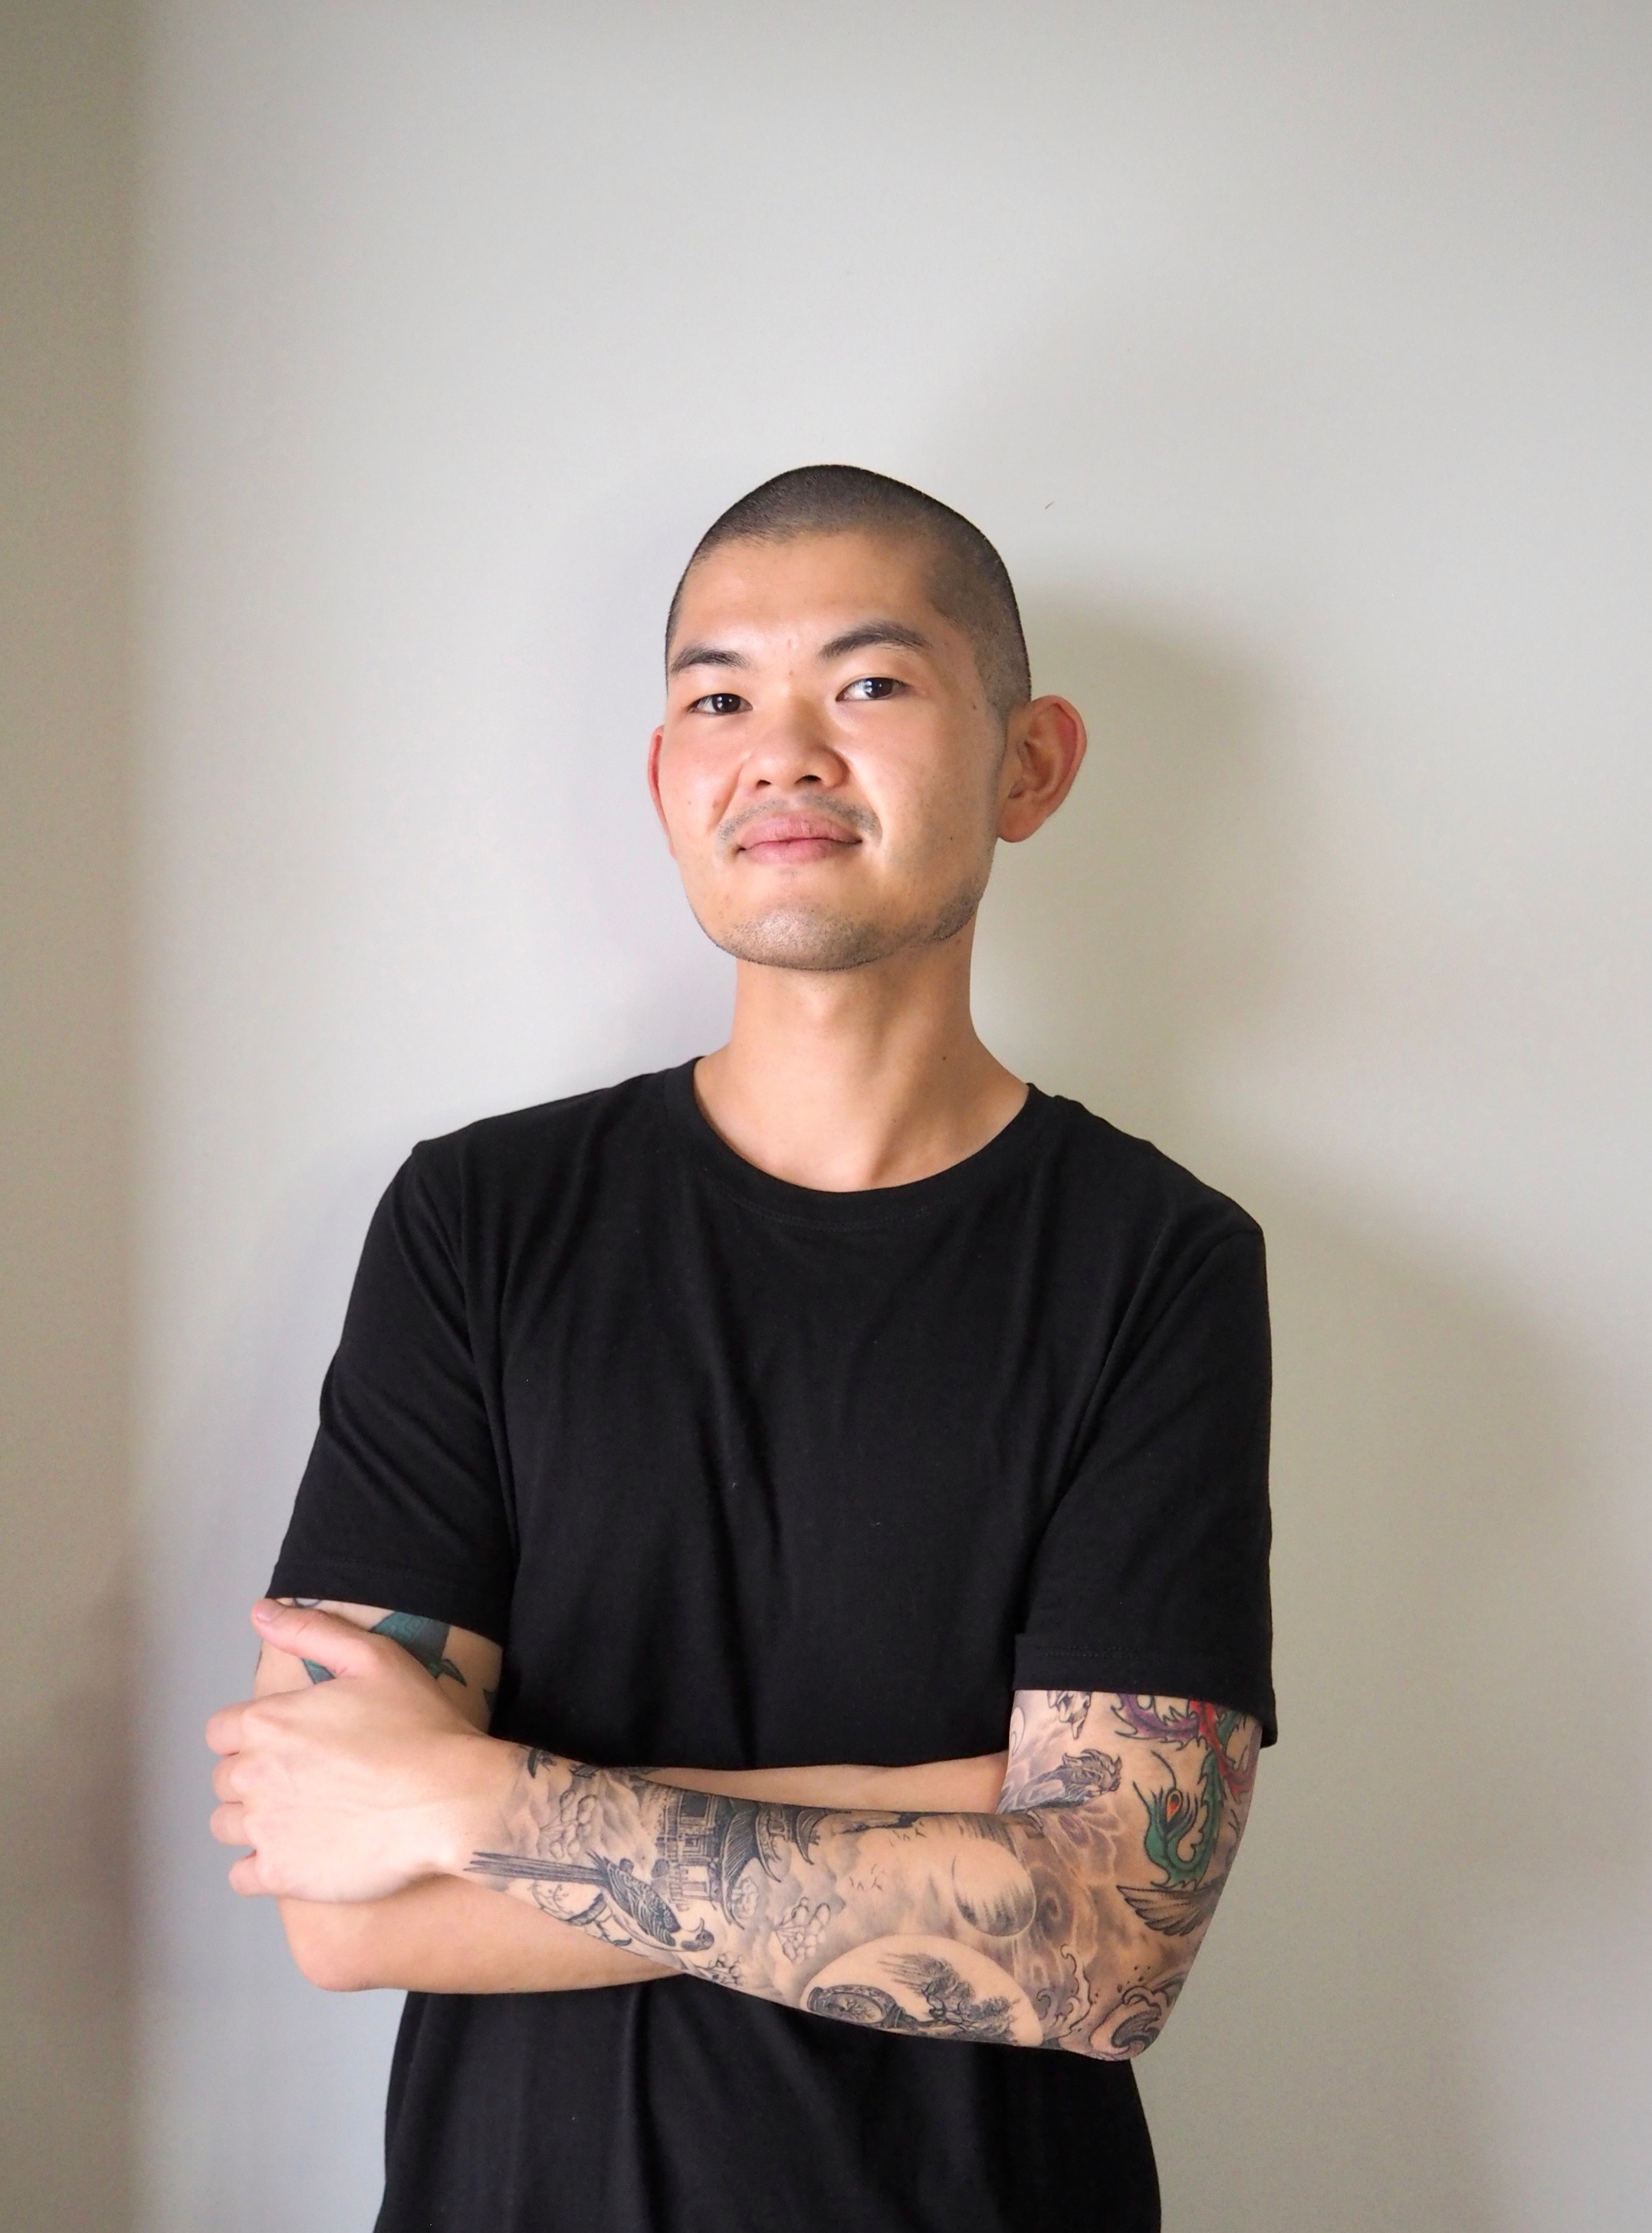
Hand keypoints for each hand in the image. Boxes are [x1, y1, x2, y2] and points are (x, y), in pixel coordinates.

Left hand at [206, 1600, 507, 1901]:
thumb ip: (311, 1632)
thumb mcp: (374, 1658)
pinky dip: (260, 1867)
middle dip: (255, 1776)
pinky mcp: (281, 1876)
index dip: (254, 1734)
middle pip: (224, 1779)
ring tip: (301, 1818)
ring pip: (227, 1826)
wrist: (450, 1800)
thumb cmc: (418, 1725)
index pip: (222, 1731)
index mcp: (266, 1722)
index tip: (292, 1742)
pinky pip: (241, 1876)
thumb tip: (260, 1611)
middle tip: (306, 1779)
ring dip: (253, 1821)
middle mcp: (252, 1776)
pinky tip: (297, 1855)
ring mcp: (264, 1830)